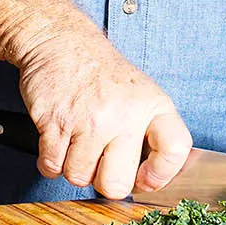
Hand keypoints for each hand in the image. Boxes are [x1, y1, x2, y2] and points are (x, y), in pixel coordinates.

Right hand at [14, 29, 192, 199]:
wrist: (60, 41)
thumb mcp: (140, 91)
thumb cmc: (100, 72)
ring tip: (77, 143)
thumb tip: (149, 181)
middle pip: (117, 184)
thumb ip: (149, 132)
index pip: (175, 149)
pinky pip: (52, 166)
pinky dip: (50, 162)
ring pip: (79, 178)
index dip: (161, 174)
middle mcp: (123, 114)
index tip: (145, 178)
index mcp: (151, 105)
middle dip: (104, 182)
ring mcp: (88, 120)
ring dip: (74, 168)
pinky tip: (57, 142)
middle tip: (100, 164)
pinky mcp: (54, 122)